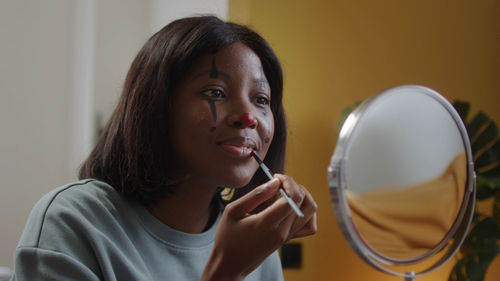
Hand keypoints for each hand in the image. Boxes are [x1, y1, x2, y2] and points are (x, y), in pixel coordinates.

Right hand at [201, 175, 316, 280]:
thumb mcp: (233, 211)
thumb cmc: (227, 238)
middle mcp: (282, 232)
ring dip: (303, 196)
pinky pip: (310, 225)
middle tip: (278, 182)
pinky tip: (292, 206)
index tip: (276, 176)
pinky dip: (307, 212)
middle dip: (293, 184)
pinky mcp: (288, 240)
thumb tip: (275, 181)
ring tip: (286, 192)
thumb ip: (256, 195)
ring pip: (311, 211)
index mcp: (267, 223)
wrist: (230, 264)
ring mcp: (287, 237)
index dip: (288, 181)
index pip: (293, 197)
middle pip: (303, 200)